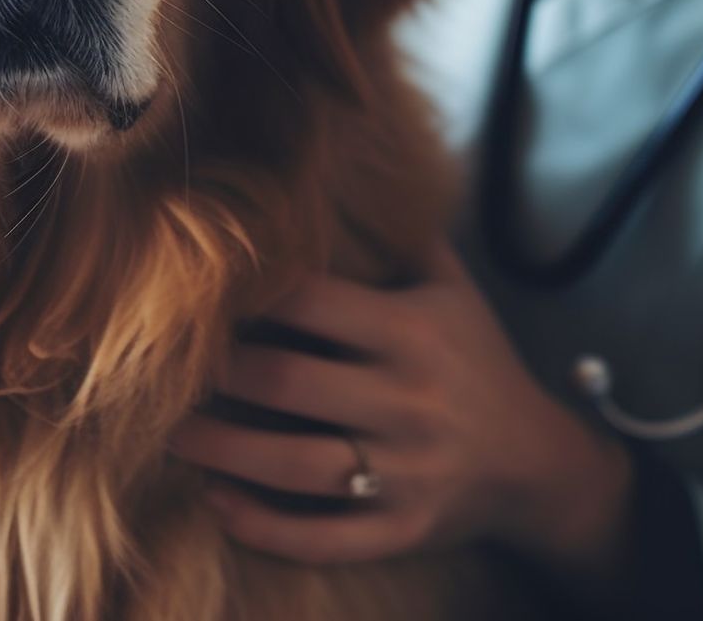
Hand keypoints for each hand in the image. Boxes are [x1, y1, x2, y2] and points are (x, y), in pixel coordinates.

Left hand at [171, 243, 634, 577]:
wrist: (536, 461)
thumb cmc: (476, 361)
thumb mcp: (454, 290)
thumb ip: (403, 235)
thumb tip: (340, 166)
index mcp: (413, 332)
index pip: (314, 303)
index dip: (250, 297)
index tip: (198, 295)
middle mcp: (409, 400)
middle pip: (290, 382)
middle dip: (221, 374)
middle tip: (165, 367)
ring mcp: (406, 472)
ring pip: (297, 464)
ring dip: (224, 450)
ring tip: (172, 434)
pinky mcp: (403, 529)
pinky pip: (326, 536)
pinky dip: (266, 525)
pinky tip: (218, 503)